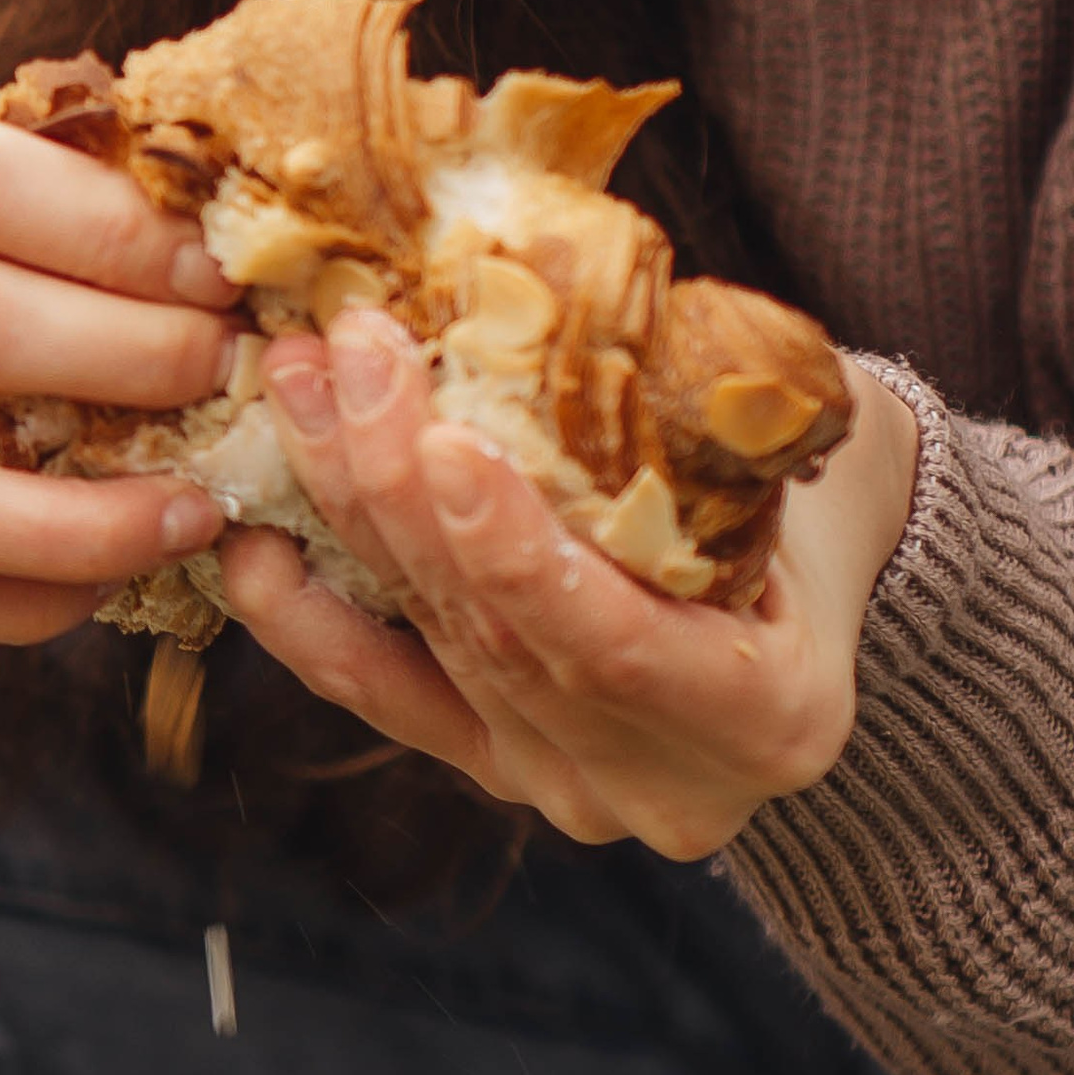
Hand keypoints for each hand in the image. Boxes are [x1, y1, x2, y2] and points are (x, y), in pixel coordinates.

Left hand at [213, 309, 920, 858]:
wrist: (819, 593)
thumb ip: (708, 415)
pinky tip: (251, 540)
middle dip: (405, 490)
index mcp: (772, 721)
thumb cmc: (822, 494)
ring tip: (301, 387)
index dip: (520, 554)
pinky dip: (308, 617)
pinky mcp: (492, 762)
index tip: (447, 446)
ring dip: (351, 512)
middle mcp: (662, 788)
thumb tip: (565, 286)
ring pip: (435, 649)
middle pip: (503, 638)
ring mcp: (566, 786)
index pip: (620, 648)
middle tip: (348, 356)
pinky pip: (382, 693)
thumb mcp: (806, 454)